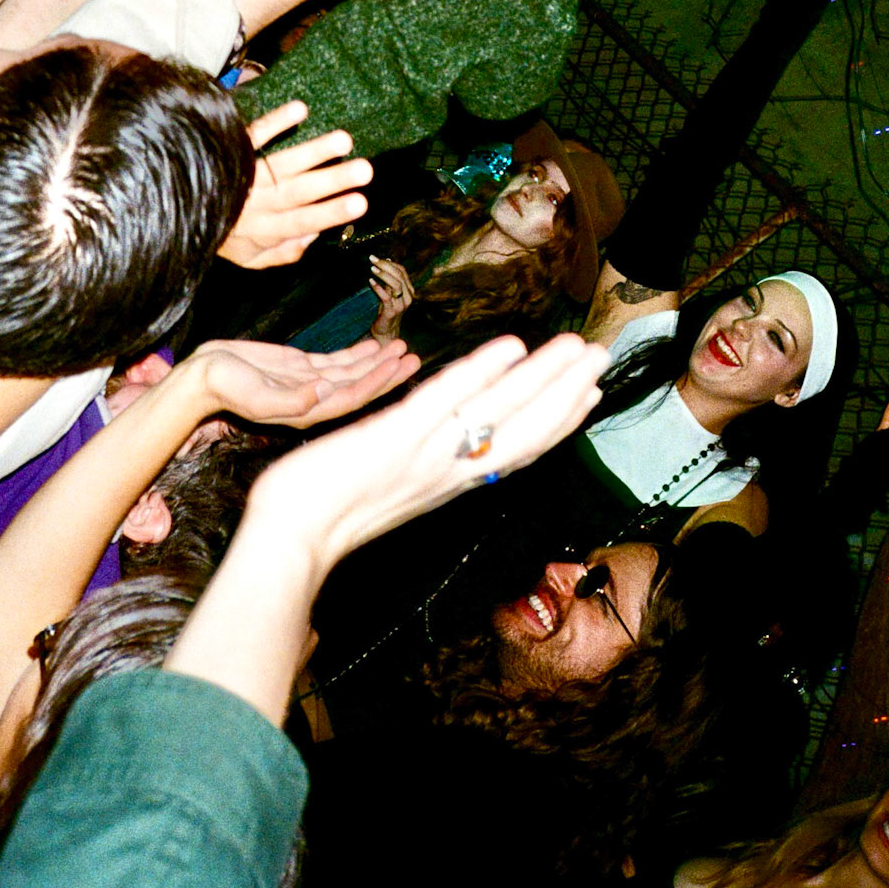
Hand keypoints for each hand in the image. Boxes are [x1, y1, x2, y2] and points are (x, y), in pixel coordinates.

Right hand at [194, 336, 418, 428]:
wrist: (201, 377)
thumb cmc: (223, 387)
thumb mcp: (254, 394)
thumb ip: (288, 398)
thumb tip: (321, 393)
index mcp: (306, 411)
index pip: (352, 397)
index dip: (378, 382)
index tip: (400, 366)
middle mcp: (314, 400)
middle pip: (359, 387)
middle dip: (387, 373)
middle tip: (413, 357)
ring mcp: (308, 384)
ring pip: (351, 373)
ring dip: (376, 361)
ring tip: (401, 348)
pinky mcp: (300, 368)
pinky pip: (335, 362)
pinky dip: (356, 355)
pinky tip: (373, 346)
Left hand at [220, 100, 371, 268]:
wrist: (174, 211)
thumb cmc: (222, 236)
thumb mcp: (252, 259)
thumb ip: (285, 252)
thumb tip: (315, 236)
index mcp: (264, 228)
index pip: (302, 221)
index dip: (331, 212)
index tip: (361, 203)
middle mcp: (257, 202)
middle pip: (299, 191)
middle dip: (333, 180)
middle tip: (365, 169)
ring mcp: (246, 173)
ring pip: (283, 163)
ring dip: (314, 151)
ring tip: (343, 139)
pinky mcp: (234, 150)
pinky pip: (254, 135)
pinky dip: (276, 122)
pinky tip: (300, 109)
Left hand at [247, 331, 609, 573]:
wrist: (286, 539)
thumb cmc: (320, 513)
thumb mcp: (385, 490)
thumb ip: (416, 468)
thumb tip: (436, 453)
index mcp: (446, 483)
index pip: (515, 450)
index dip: (556, 421)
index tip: (588, 394)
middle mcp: (447, 472)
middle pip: (524, 431)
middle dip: (567, 393)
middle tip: (602, 357)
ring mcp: (425, 454)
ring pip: (499, 412)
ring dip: (545, 379)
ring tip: (580, 349)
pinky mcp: (396, 439)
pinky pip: (446, 402)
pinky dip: (481, 373)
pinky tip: (512, 348)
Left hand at [368, 256, 415, 338]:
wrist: (386, 331)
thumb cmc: (386, 310)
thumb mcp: (389, 292)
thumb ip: (389, 279)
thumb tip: (387, 260)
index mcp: (409, 290)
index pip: (402, 271)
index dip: (389, 263)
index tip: (376, 258)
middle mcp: (408, 297)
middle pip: (399, 276)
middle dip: (385, 265)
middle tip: (372, 259)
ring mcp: (401, 305)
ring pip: (396, 285)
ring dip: (383, 275)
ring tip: (372, 268)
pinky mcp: (392, 312)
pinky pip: (386, 297)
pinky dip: (378, 288)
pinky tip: (371, 281)